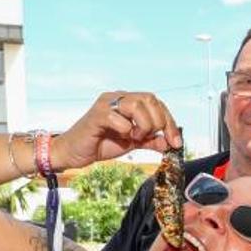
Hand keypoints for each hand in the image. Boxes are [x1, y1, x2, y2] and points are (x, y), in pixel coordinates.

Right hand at [51, 91, 182, 171]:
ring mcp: (106, 104)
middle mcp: (118, 98)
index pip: (156, 103)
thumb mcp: (132, 143)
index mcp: (128, 101)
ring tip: (134, 137)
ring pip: (137, 105)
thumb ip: (150, 140)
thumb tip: (169, 143)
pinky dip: (126, 130)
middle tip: (153, 138)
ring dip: (143, 125)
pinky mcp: (97, 115)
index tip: (176, 142)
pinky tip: (121, 137)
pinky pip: (119, 119)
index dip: (169, 122)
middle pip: (150, 99)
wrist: (75, 152)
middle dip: (159, 122)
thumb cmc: (101, 143)